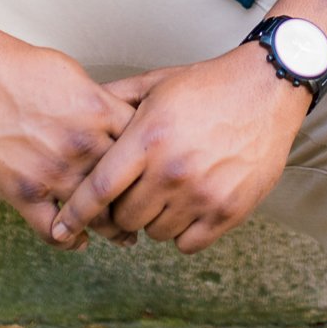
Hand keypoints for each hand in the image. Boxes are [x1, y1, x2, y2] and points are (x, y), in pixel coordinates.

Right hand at [0, 35, 136, 249]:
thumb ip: (98, 103)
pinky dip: (67, 239)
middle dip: (138, 202)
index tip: (155, 173)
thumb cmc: (22, 67)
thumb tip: (114, 118)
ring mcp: (52, 171)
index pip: (143, 147)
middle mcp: (82, 144)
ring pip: (94, 214)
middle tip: (146, 212)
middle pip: (125, 186)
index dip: (152, 163)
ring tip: (123, 236)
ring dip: (111, 229)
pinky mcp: (22, 191)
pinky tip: (75, 239)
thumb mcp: (74, 75)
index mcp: (100, 111)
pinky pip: (52, 229)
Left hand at [49, 47, 307, 254]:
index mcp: (149, 138)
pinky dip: (183, 231)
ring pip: (155, 232)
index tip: (59, 229)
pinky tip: (189, 204)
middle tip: (137, 188)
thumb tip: (81, 110)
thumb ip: (117, 100)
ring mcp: (202, 194)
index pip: (98, 189)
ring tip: (168, 190)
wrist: (267, 88)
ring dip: (155, 217)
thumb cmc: (207, 85)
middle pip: (125, 217)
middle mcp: (172, 170)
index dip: (75, 213)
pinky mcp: (228, 211)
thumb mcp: (157, 83)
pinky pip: (187, 244)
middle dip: (123, 207)